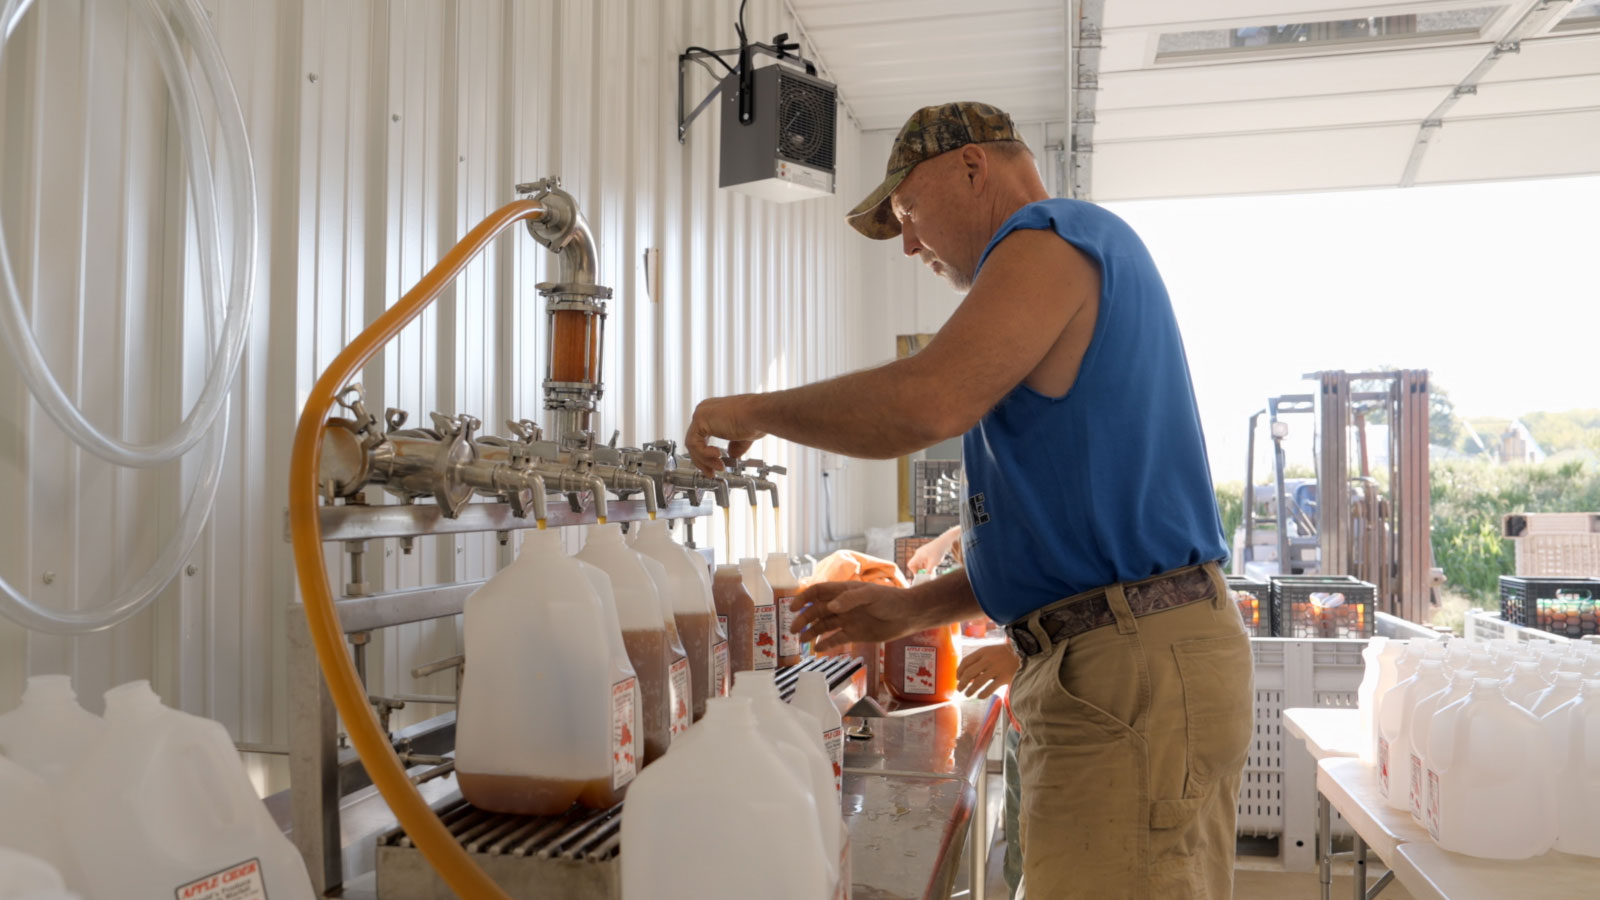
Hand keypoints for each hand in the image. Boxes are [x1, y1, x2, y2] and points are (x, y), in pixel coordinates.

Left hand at [684, 395, 765, 474]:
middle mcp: (705, 412)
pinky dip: (704, 454)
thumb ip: (734, 445)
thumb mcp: (743, 437)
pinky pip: (694, 443)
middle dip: (702, 461)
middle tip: (711, 473)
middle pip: (694, 441)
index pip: (700, 437)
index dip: (705, 455)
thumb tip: (732, 455)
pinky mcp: (700, 420)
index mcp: (713, 414)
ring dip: (705, 460)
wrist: (758, 414)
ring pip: (692, 445)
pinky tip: (718, 456)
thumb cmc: (755, 420)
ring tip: (719, 466)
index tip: (713, 467)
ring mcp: (701, 415)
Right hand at [789, 582, 917, 652]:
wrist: (909, 615)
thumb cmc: (891, 600)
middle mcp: (843, 605)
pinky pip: (836, 639)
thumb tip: (830, 606)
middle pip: (817, 611)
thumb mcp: (871, 595)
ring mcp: (848, 620)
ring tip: (801, 641)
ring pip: (824, 626)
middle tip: (793, 630)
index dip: (804, 599)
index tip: (792, 608)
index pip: (818, 592)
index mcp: (844, 592)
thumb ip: (850, 599)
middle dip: (804, 619)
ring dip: (812, 632)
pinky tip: (817, 650)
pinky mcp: (855, 633)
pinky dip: (826, 644)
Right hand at [906, 538, 950, 575]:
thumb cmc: (938, 551)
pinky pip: (926, 561)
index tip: (920, 574)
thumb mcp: (933, 563)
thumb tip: (926, 578)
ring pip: (922, 564)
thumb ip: (928, 571)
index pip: (910, 565)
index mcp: (918, 556)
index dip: (913, 571)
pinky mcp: (928, 553)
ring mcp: (923, 553)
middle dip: (921, 571)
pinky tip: (935, 565)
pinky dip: (929, 565)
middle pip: (916, 565)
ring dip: (926, 568)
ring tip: (933, 570)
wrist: (944, 542)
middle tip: (928, 575)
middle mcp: (919, 554)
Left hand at [956, 643, 1019, 698]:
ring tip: (967, 695)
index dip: (959, 671)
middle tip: (959, 689)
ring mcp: (996, 668)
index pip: (965, 662)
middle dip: (962, 683)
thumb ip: (978, 661)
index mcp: (982, 652)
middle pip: (969, 673)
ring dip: (970, 690)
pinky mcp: (1004, 677)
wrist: (1023, 653)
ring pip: (978, 682)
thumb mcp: (989, 652)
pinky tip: (979, 697)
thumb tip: (967, 676)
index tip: (957, 678)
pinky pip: (989, 688)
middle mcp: (988, 660)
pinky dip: (982, 694)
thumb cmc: (1003, 654)